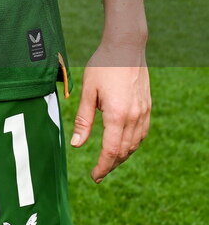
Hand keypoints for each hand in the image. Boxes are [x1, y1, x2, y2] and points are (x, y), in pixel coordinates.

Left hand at [70, 50, 150, 182]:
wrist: (126, 46)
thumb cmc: (103, 65)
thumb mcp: (87, 90)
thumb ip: (83, 119)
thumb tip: (76, 145)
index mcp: (117, 115)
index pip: (110, 151)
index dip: (102, 167)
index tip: (94, 177)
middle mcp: (134, 117)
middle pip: (123, 151)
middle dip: (110, 165)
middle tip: (98, 173)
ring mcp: (143, 113)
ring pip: (134, 145)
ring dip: (122, 156)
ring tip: (108, 161)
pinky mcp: (147, 107)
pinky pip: (142, 133)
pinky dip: (132, 144)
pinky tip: (123, 144)